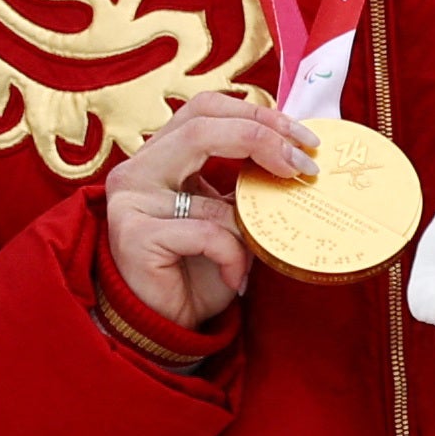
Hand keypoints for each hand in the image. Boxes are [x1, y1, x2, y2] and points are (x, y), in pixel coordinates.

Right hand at [103, 89, 309, 333]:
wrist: (166, 327)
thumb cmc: (198, 271)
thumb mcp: (228, 218)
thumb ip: (244, 184)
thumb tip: (298, 154)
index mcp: (159, 156)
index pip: (205, 108)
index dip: (257, 113)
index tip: (304, 139)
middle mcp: (137, 170)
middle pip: (200, 125)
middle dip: (262, 138)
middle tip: (304, 166)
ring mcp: (130, 201)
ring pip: (206, 181)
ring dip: (248, 223)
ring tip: (259, 249)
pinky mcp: (134, 235)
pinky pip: (206, 233)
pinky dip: (233, 257)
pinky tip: (235, 279)